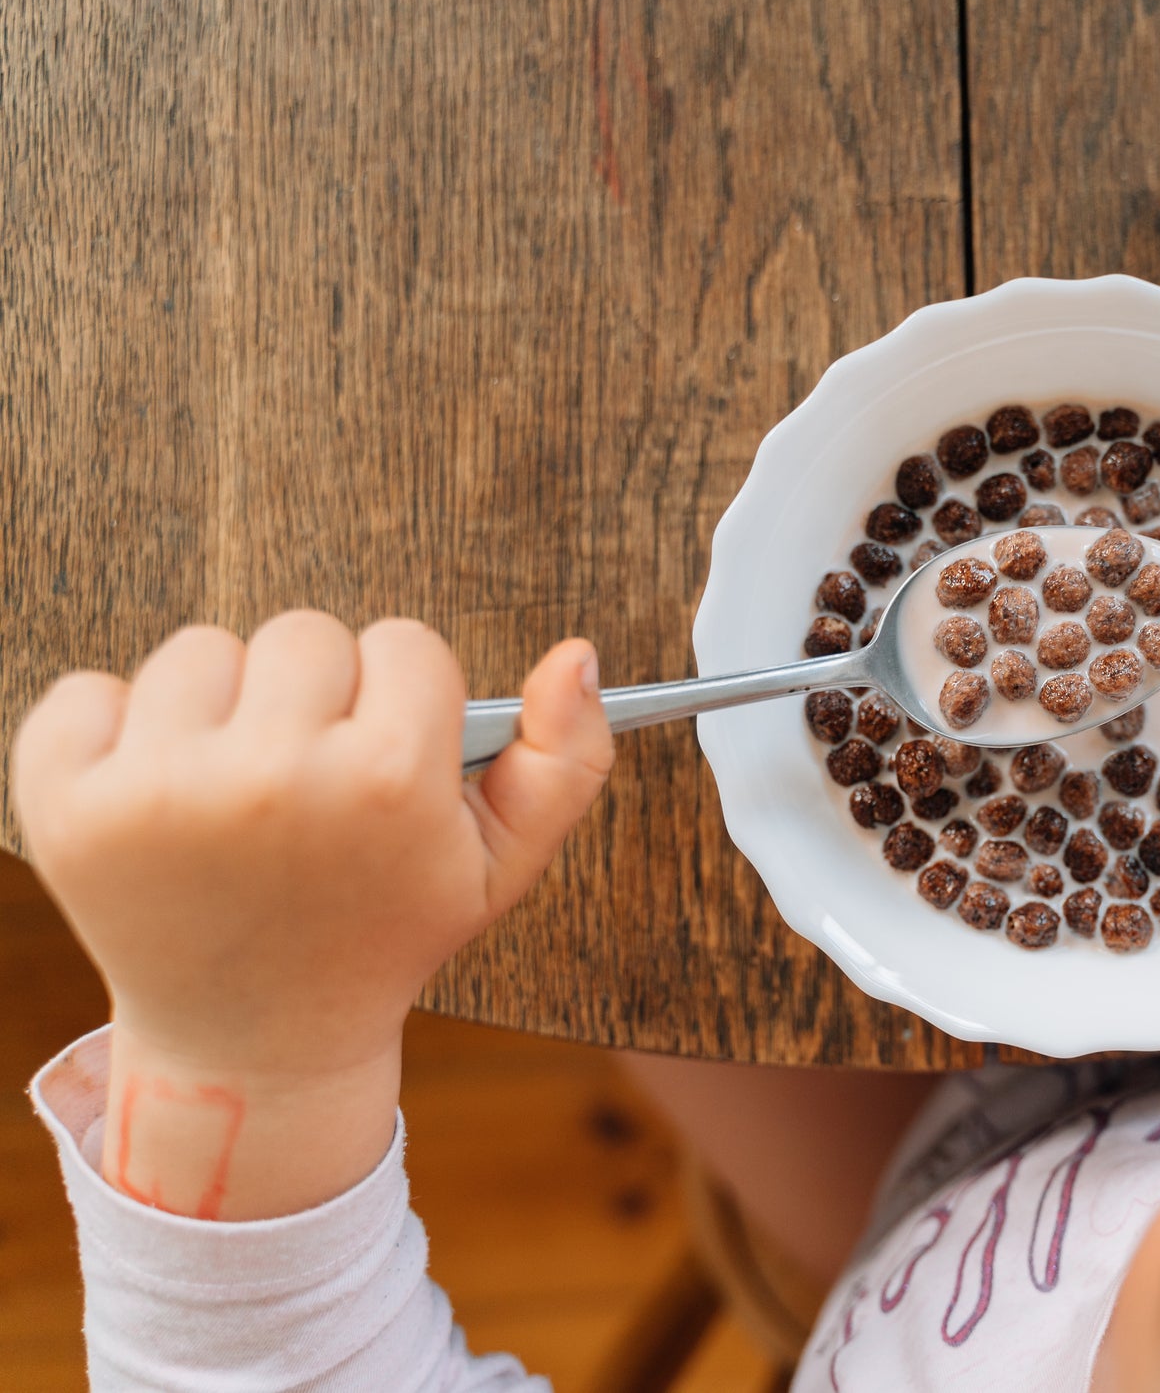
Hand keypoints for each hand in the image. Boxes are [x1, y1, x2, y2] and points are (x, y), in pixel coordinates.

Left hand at [11, 612, 612, 1216]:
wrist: (253, 1045)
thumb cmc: (382, 933)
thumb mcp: (499, 866)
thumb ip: (566, 759)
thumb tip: (577, 652)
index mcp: (386, 786)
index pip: (405, 644)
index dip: (403, 705)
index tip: (384, 769)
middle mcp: (271, 780)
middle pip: (305, 634)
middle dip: (313, 697)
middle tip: (307, 789)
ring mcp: (156, 790)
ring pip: (201, 650)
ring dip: (218, 709)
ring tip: (233, 797)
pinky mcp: (63, 801)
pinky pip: (87, 689)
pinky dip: (113, 732)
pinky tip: (153, 801)